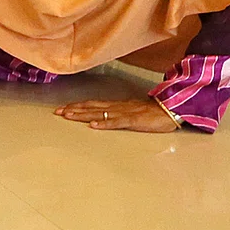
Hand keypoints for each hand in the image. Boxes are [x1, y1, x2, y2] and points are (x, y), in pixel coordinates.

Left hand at [54, 98, 179, 132]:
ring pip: (100, 113)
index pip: (94, 104)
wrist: (172, 109)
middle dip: (74, 109)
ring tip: (68, 115)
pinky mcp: (134, 120)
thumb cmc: (155, 112)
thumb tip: (108, 118)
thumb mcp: (134, 112)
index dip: (78, 106)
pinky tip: (93, 125)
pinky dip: (104, 123)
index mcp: (118, 105)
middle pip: (92, 107)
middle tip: (57, 112)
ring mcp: (125, 113)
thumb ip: (121, 114)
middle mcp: (118, 107)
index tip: (63, 109)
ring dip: (83, 114)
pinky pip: (117, 122)